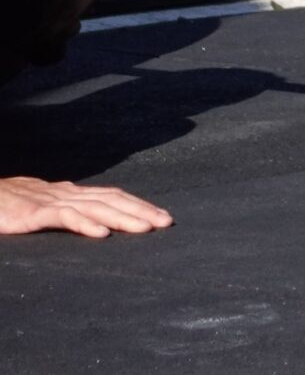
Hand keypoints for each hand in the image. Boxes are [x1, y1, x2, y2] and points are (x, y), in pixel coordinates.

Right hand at [0, 176, 171, 238]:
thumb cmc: (8, 204)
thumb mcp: (42, 207)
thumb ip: (65, 212)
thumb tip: (91, 222)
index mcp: (71, 193)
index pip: (112, 196)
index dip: (138, 204)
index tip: (161, 216)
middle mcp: (67, 193)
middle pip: (112, 199)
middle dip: (142, 210)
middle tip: (167, 222)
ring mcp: (51, 201)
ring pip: (95, 207)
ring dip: (123, 217)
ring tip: (146, 228)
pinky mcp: (33, 212)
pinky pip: (64, 217)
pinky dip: (85, 224)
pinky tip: (102, 234)